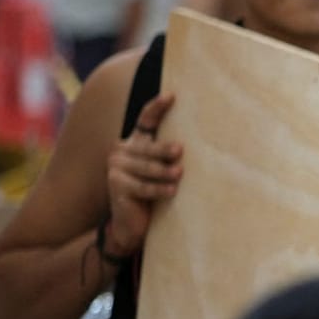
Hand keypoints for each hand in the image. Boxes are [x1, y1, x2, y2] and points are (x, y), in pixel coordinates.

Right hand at [103, 92, 180, 258]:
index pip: (145, 120)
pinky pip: (141, 186)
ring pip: (145, 167)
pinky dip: (157, 189)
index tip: (172, 96)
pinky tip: (171, 191)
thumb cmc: (155, 193)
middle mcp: (122, 150)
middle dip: (164, 149)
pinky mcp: (116, 185)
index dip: (157, 107)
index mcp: (135, 142)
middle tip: (180, 150)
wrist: (133, 222)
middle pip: (148, 147)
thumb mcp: (163, 170)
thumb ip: (171, 154)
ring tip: (179, 174)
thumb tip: (203, 140)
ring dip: (163, 172)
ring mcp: (116, 168)